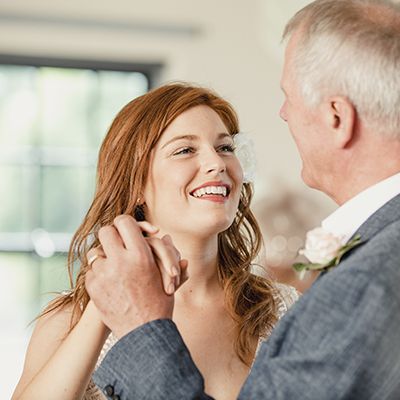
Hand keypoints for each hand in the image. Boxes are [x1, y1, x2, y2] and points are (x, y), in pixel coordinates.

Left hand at [85, 215, 186, 337]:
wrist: (144, 333)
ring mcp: (104, 274)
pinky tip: (109, 281)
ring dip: (104, 256)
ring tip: (114, 265)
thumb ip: (164, 253)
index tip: (127, 229)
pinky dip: (99, 273)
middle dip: (111, 236)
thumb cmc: (160, 303)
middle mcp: (120, 260)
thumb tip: (164, 237)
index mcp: (140, 254)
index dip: (125, 223)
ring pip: (95, 252)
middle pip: (105, 231)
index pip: (124, 221)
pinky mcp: (93, 287)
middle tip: (118, 244)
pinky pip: (91, 270)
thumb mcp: (167, 276)